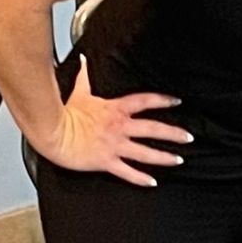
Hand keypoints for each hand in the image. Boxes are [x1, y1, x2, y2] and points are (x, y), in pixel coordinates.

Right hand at [42, 58, 188, 186]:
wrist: (53, 132)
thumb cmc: (65, 113)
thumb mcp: (79, 92)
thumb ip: (85, 76)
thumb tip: (84, 60)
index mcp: (116, 109)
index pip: (145, 101)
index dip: (162, 100)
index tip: (177, 102)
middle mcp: (119, 127)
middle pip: (152, 129)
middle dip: (173, 133)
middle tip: (189, 137)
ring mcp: (114, 145)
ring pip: (145, 152)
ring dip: (163, 157)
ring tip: (178, 160)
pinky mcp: (106, 161)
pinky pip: (127, 172)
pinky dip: (141, 178)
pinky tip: (152, 182)